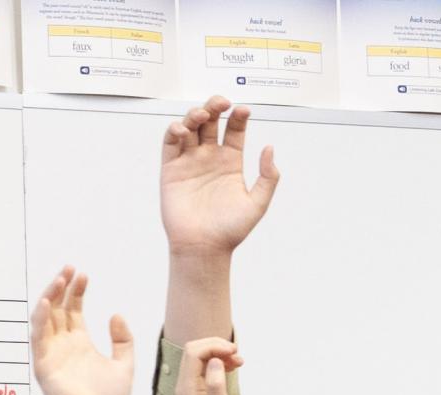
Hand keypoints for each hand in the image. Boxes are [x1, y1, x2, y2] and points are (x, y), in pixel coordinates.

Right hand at [31, 267, 133, 394]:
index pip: (74, 310)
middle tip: (70, 268)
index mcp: (80, 343)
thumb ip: (123, 341)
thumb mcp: (124, 365)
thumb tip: (117, 314)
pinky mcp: (43, 364)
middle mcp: (63, 345)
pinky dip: (40, 319)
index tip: (84, 274)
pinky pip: (38, 337)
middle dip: (62, 287)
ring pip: (45, 318)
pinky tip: (45, 303)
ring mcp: (51, 353)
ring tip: (59, 279)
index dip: (77, 291)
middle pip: (57, 308)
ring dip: (50, 297)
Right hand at [160, 97, 279, 257]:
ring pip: (190, 127)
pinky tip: (184, 130)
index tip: (244, 110)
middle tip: (221, 101)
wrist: (204, 247)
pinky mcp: (171, 168)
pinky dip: (175, 131)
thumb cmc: (231, 230)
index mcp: (231, 162)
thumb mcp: (257, 203)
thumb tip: (270, 148)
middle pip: (211, 123)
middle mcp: (210, 157)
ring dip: (195, 115)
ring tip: (203, 114)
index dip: (238, 118)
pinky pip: (170, 143)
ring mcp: (190, 161)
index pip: (234, 131)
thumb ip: (268, 177)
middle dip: (215, 107)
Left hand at [175, 336, 243, 394]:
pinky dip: (218, 364)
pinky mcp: (197, 393)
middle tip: (237, 354)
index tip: (234, 351)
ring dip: (218, 355)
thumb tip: (215, 361)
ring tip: (239, 361)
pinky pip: (204, 370)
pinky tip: (232, 368)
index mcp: (187, 387)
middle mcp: (184, 385)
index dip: (214, 346)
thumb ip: (216, 383)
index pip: (194, 352)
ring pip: (200, 359)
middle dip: (216, 347)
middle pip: (194, 351)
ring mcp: (190, 389)